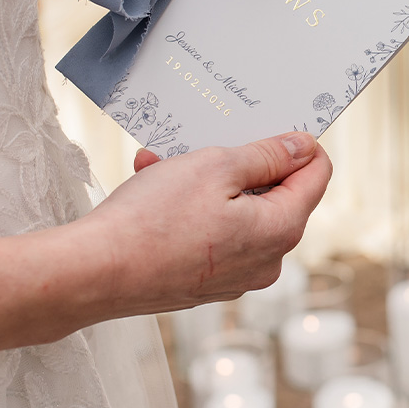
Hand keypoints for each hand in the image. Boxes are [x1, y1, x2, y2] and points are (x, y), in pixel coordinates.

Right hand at [79, 131, 331, 314]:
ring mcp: (236, 276)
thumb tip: (303, 148)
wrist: (92, 275)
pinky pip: (212, 232)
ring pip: (236, 210)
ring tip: (165, 161)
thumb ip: (268, 155)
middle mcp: (268, 261)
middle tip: (205, 141)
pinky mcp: (206, 282)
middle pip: (275, 194)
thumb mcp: (216, 166)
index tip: (273, 125)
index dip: (300, 145)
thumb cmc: (153, 219)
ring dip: (206, 181)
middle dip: (240, 163)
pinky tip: (153, 184)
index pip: (316, 176)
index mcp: (281, 230)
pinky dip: (190, 208)